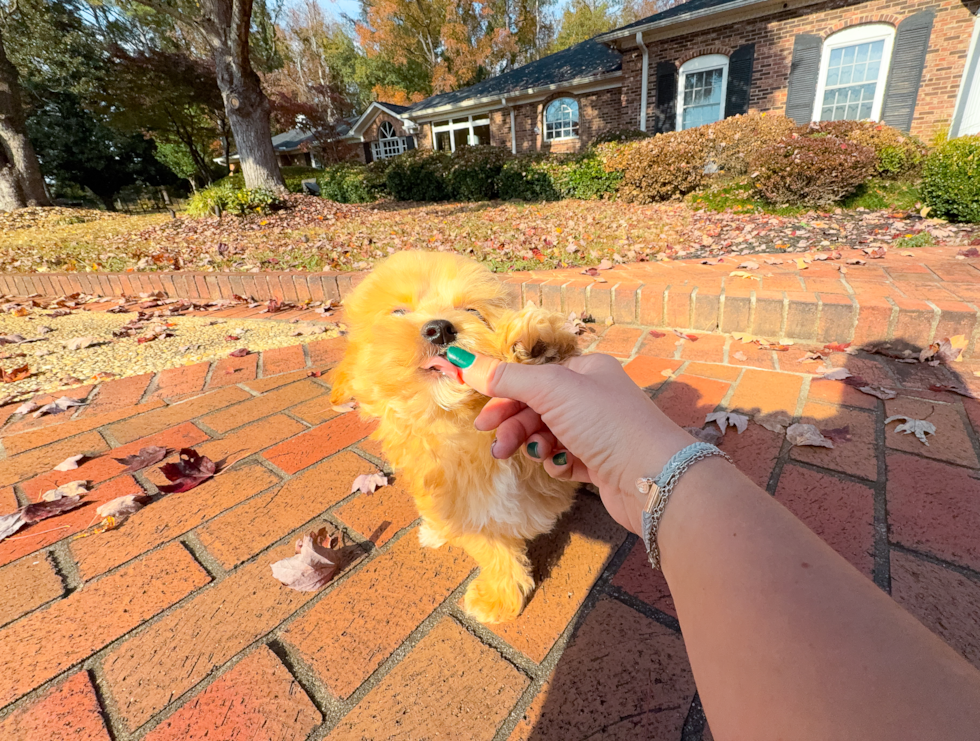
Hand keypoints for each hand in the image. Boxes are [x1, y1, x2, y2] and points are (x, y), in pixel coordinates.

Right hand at [447, 348, 694, 533]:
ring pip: (548, 434)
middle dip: (514, 423)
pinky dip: (557, 462)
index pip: (534, 376)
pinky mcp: (601, 463)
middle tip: (494, 441)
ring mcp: (599, 432)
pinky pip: (565, 459)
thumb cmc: (608, 423)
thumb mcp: (551, 390)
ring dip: (533, 444)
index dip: (504, 391)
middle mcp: (594, 397)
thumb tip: (461, 359)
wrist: (654, 479)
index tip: (477, 411)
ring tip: (530, 454)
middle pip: (537, 406)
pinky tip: (561, 467)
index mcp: (586, 370)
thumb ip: (506, 378)